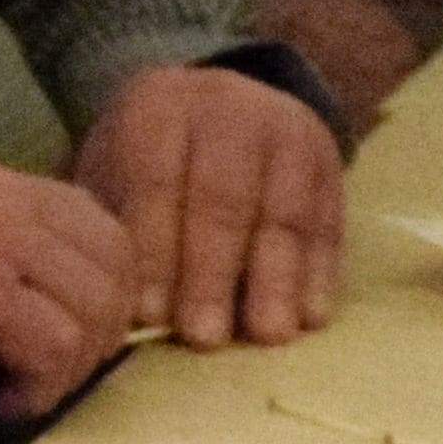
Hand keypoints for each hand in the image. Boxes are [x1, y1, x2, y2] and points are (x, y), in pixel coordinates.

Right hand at [0, 144, 135, 423]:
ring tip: (11, 393)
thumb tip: (66, 307)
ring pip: (92, 305)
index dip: (98, 284)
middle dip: (98, 327)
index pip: (85, 215)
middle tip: (50, 377)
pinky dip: (36, 389)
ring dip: (65, 366)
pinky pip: (55, 346)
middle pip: (109, 255)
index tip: (66, 341)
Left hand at [73, 64, 346, 351]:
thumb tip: (121, 310)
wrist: (220, 107)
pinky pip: (327, 221)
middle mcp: (227, 108)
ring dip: (276, 279)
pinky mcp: (328, 161)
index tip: (152, 316)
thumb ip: (117, 230)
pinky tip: (310, 316)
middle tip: (205, 336)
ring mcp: (286, 131)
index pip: (156, 181)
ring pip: (282, 211)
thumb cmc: (151, 161)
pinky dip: (320, 272)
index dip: (155, 252)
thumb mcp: (115, 175)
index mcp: (159, 108)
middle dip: (211, 274)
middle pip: (223, 197)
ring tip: (268, 334)